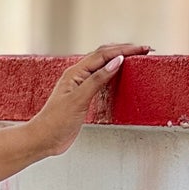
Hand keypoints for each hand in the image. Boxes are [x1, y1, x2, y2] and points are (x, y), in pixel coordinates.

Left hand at [25, 42, 151, 157]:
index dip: (124, 50)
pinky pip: (101, 80)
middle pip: (103, 56)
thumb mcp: (79, 99)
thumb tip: (116, 61)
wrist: (44, 140)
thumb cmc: (55, 122)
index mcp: (75, 73)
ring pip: (102, 66)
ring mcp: (80, 86)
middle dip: (124, 51)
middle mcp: (77, 77)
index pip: (103, 55)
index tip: (141, 49)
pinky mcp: (83, 98)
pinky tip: (120, 76)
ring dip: (119, 60)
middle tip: (144, 50)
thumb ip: (97, 80)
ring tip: (136, 58)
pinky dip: (113, 74)